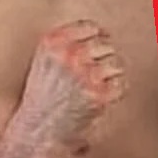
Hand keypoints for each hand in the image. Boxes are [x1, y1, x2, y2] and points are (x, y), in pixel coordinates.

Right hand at [22, 21, 125, 151]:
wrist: (36, 130)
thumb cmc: (40, 99)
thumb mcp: (43, 61)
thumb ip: (65, 43)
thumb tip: (99, 34)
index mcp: (53, 42)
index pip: (90, 27)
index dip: (100, 36)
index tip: (102, 45)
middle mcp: (69, 54)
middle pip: (106, 44)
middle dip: (106, 57)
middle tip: (100, 72)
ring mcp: (85, 73)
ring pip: (117, 62)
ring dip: (113, 74)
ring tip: (101, 85)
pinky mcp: (98, 94)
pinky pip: (121, 84)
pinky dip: (117, 91)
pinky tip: (104, 98)